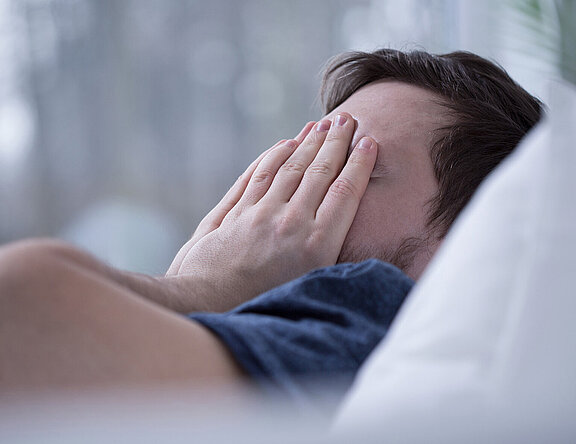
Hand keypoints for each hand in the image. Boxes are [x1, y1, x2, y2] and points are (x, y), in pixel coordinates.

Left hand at [167, 113, 376, 310]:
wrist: (206, 306)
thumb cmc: (261, 306)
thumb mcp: (307, 289)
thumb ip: (326, 255)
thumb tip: (344, 231)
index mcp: (316, 246)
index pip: (344, 193)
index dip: (358, 164)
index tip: (369, 143)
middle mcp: (291, 223)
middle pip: (318, 172)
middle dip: (335, 142)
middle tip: (347, 120)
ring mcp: (261, 214)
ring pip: (289, 168)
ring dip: (307, 142)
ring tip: (320, 124)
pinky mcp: (237, 212)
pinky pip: (258, 175)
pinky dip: (273, 155)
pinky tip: (284, 143)